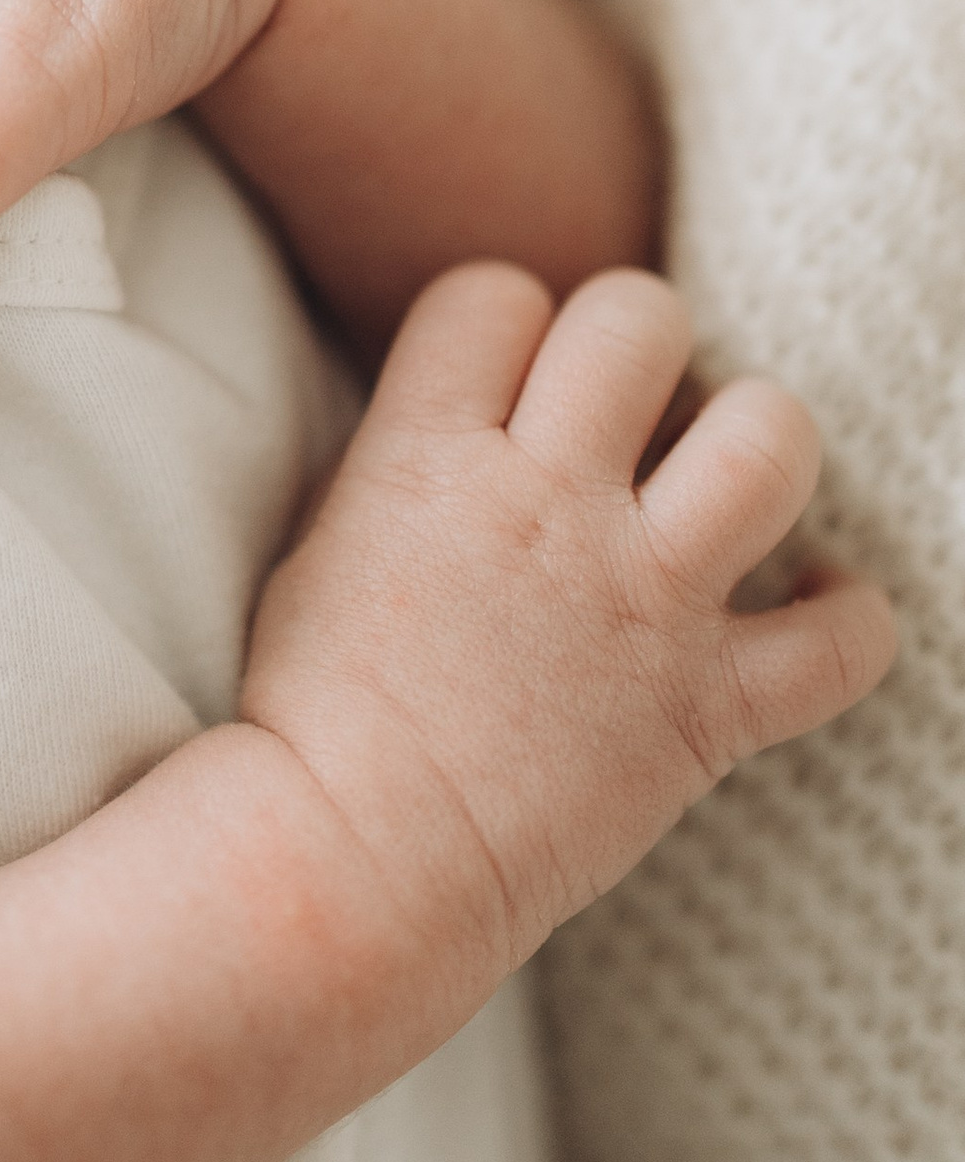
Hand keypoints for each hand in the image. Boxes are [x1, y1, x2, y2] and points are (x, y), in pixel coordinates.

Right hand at [242, 265, 897, 990]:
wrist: (351, 866)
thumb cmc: (311, 717)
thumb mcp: (321, 541)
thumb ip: (405, 460)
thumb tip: (476, 420)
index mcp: (427, 455)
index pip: (496, 294)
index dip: (510, 326)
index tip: (509, 383)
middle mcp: (545, 503)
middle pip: (639, 319)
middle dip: (642, 346)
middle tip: (628, 412)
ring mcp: (639, 602)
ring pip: (770, 440)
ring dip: (759, 440)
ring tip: (728, 478)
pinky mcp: (709, 709)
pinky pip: (844, 643)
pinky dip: (849, 617)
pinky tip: (813, 604)